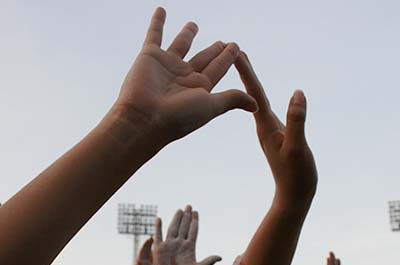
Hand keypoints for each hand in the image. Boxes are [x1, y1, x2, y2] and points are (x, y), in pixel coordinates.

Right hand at [113, 8, 256, 146]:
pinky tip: (162, 10)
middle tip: (223, 42)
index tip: (237, 47)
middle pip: (203, 58)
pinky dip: (157, 22)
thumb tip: (256, 105)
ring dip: (187, 34)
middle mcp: (184, 77)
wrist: (144, 118)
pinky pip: (154, 35)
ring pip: (181, 45)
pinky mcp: (149, 56)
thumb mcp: (210, 106)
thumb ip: (231, 99)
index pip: (218, 68)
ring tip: (194, 24)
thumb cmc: (178, 117)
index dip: (228, 58)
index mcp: (200, 88)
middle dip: (213, 50)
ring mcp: (167, 65)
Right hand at [151, 206, 220, 264]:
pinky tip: (159, 218)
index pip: (193, 231)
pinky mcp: (159, 248)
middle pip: (184, 227)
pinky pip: (158, 235)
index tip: (196, 212)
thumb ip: (209, 261)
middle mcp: (179, 244)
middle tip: (189, 205)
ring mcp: (169, 245)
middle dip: (187, 216)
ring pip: (173, 228)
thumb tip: (221, 257)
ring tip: (180, 209)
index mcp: (189, 247)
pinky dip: (158, 227)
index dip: (194, 222)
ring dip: (176, 219)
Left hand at [234, 52, 317, 204]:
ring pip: (257, 102)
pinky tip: (258, 96)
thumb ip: (297, 121)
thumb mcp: (298, 147)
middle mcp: (263, 127)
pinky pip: (265, 110)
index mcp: (266, 127)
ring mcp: (269, 132)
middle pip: (252, 94)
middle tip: (235, 51)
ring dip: (250, 83)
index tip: (237, 54)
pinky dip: (260, 97)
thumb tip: (297, 93)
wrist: (294, 196)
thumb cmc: (297, 175)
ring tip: (243, 66)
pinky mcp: (276, 136)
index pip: (253, 95)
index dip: (247, 73)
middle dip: (245, 72)